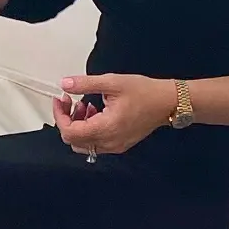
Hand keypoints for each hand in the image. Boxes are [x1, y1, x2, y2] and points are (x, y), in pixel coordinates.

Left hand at [53, 74, 176, 157]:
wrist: (169, 103)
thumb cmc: (145, 92)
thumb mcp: (112, 82)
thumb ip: (86, 84)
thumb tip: (65, 84)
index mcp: (106, 128)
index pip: (69, 132)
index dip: (60, 116)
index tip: (60, 100)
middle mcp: (109, 142)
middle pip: (73, 140)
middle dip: (67, 120)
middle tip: (70, 101)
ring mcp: (115, 146)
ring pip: (83, 144)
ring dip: (78, 125)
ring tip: (84, 105)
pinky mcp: (119, 144)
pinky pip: (96, 143)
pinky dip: (89, 130)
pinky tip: (96, 113)